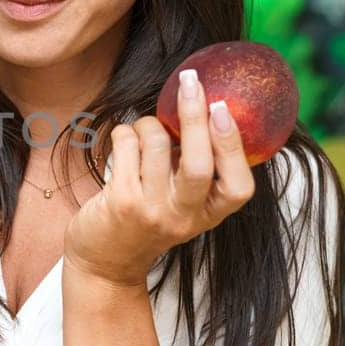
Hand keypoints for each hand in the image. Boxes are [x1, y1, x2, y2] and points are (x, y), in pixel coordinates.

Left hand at [64, 69, 254, 285]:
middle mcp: (183, 217)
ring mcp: (151, 211)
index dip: (233, 146)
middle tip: (190, 83)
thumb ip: (196, 169)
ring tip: (144, 130)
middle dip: (194, 117)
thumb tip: (203, 108)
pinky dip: (125, 132)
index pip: (239, 188)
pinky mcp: (120, 202)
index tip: (222, 109)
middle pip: (198, 164)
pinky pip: (126, 145)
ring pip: (155, 145)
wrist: (105, 262)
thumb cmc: (147, 220)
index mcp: (208, 216)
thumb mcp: (183, 205)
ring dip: (148, 124)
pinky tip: (124, 141)